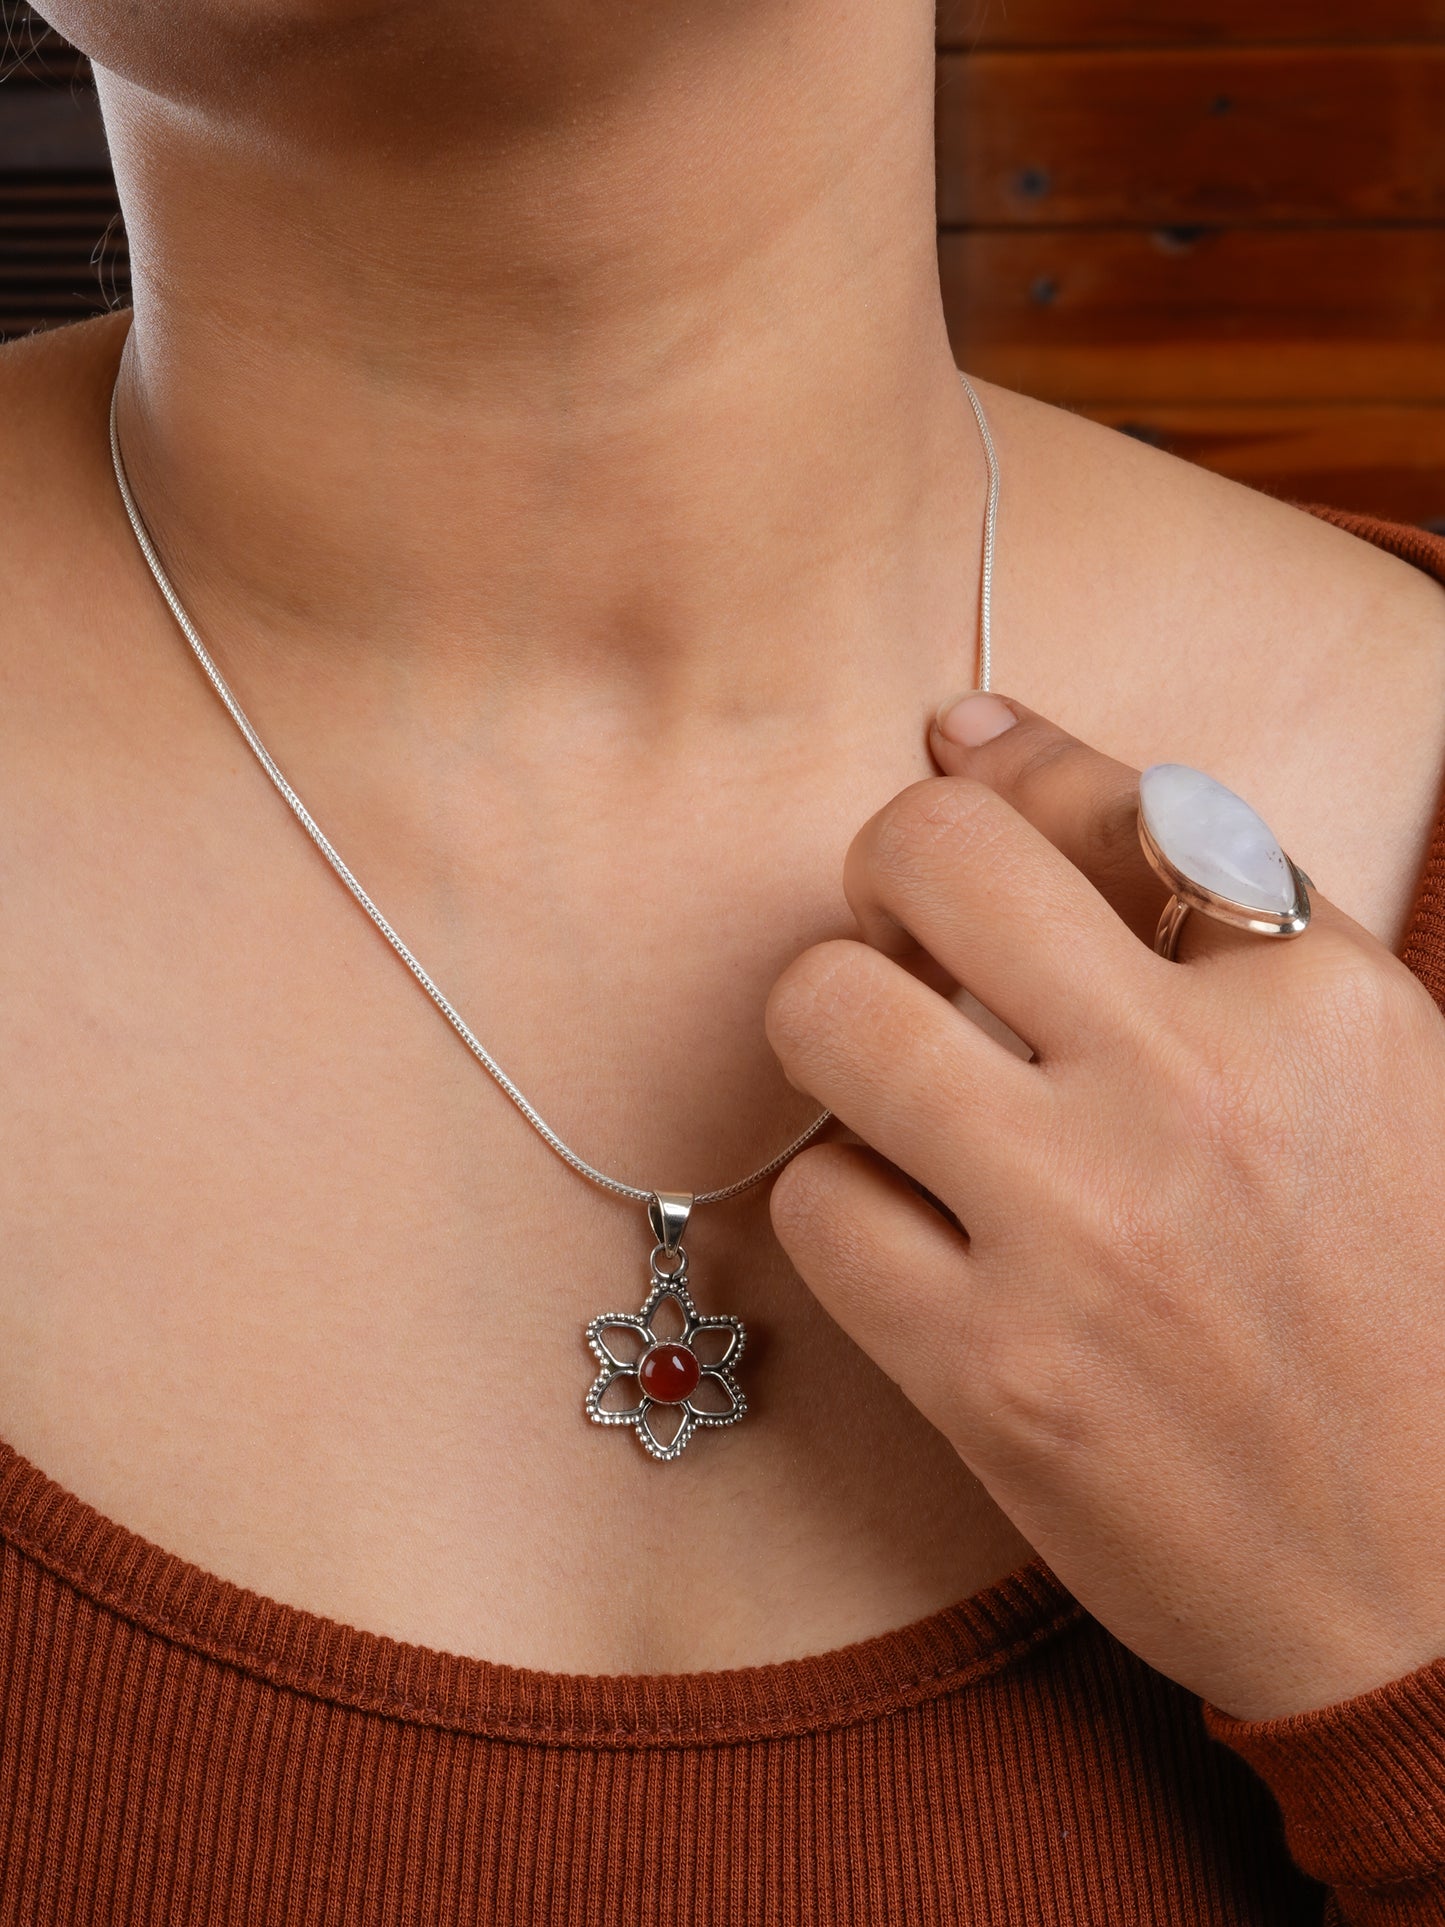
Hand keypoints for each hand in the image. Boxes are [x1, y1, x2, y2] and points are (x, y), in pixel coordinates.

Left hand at [764, 692, 1444, 1720]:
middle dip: (886, 883)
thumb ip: (1194, 883)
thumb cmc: (1394, 1302)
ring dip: (843, 1039)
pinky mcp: (994, 1377)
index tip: (971, 819)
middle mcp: (1194, 1087)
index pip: (1083, 795)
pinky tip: (917, 1236)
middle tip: (914, 950)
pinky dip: (847, 1204)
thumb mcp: (1363, 1066)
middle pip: (921, 856)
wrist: (1428, 1583)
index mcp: (1313, 994)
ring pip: (831, 1013)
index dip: (997, 789)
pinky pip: (817, 1204)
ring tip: (905, 1095)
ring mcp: (1085, 1235)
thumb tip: (967, 725)